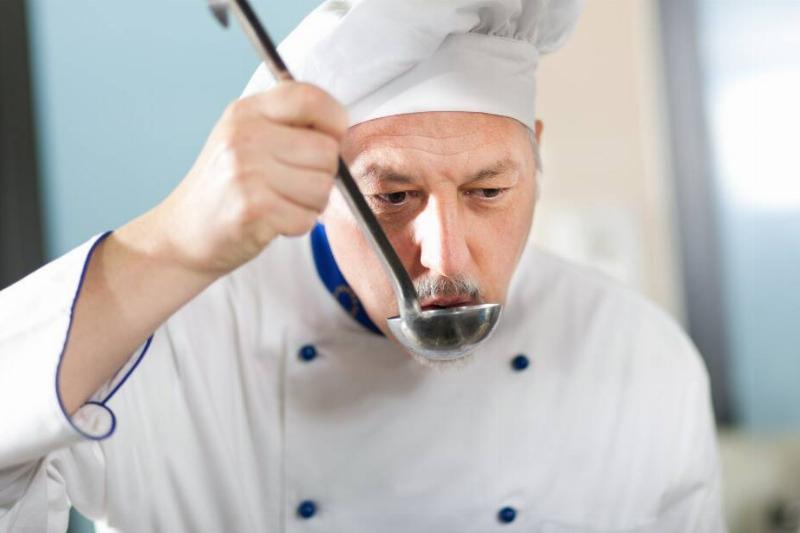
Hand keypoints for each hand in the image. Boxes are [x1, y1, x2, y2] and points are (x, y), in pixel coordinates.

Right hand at [155, 81, 346, 275]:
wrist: (182, 234)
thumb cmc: (226, 188)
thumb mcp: (245, 138)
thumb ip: (288, 125)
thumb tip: (342, 128)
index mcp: (246, 112)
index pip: (311, 97)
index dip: (334, 121)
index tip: (329, 139)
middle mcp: (244, 136)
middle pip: (327, 150)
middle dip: (322, 174)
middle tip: (293, 184)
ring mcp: (247, 172)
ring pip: (322, 187)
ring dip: (311, 204)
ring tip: (280, 202)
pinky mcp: (253, 209)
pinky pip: (307, 218)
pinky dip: (297, 226)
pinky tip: (272, 221)